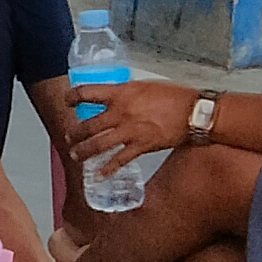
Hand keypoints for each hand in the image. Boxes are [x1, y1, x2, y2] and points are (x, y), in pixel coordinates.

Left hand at [70, 78, 197, 170]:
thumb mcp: (144, 86)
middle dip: (74, 133)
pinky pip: (119, 160)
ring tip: (76, 155)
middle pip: (88, 125)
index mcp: (121, 92)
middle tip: (67, 137)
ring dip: (84, 152)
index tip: (67, 101)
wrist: (193, 112)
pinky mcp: (141, 146)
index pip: (87, 92)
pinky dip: (107, 169)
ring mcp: (130, 130)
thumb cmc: (173, 96)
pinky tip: (99, 175)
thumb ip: (126, 93)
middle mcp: (121, 112)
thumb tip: (113, 97)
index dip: (73, 97)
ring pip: (98, 144)